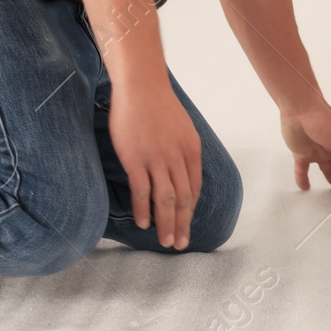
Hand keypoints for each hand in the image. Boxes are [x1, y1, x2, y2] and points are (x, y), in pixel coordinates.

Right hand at [109, 79, 201, 248]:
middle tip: (180, 244)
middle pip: (184, 199)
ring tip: (166, 242)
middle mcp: (178, 159)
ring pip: (166, 200)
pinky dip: (144, 209)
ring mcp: (157, 160)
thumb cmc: (159, 106)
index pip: (195, 189)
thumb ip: (184, 152)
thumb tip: (182, 172)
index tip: (187, 225)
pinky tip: (143, 223)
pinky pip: (142, 190)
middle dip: (183, 224)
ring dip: (167, 223)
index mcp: (192, 152)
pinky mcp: (136, 159)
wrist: (141, 86)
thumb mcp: (183, 129)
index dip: (191, 210)